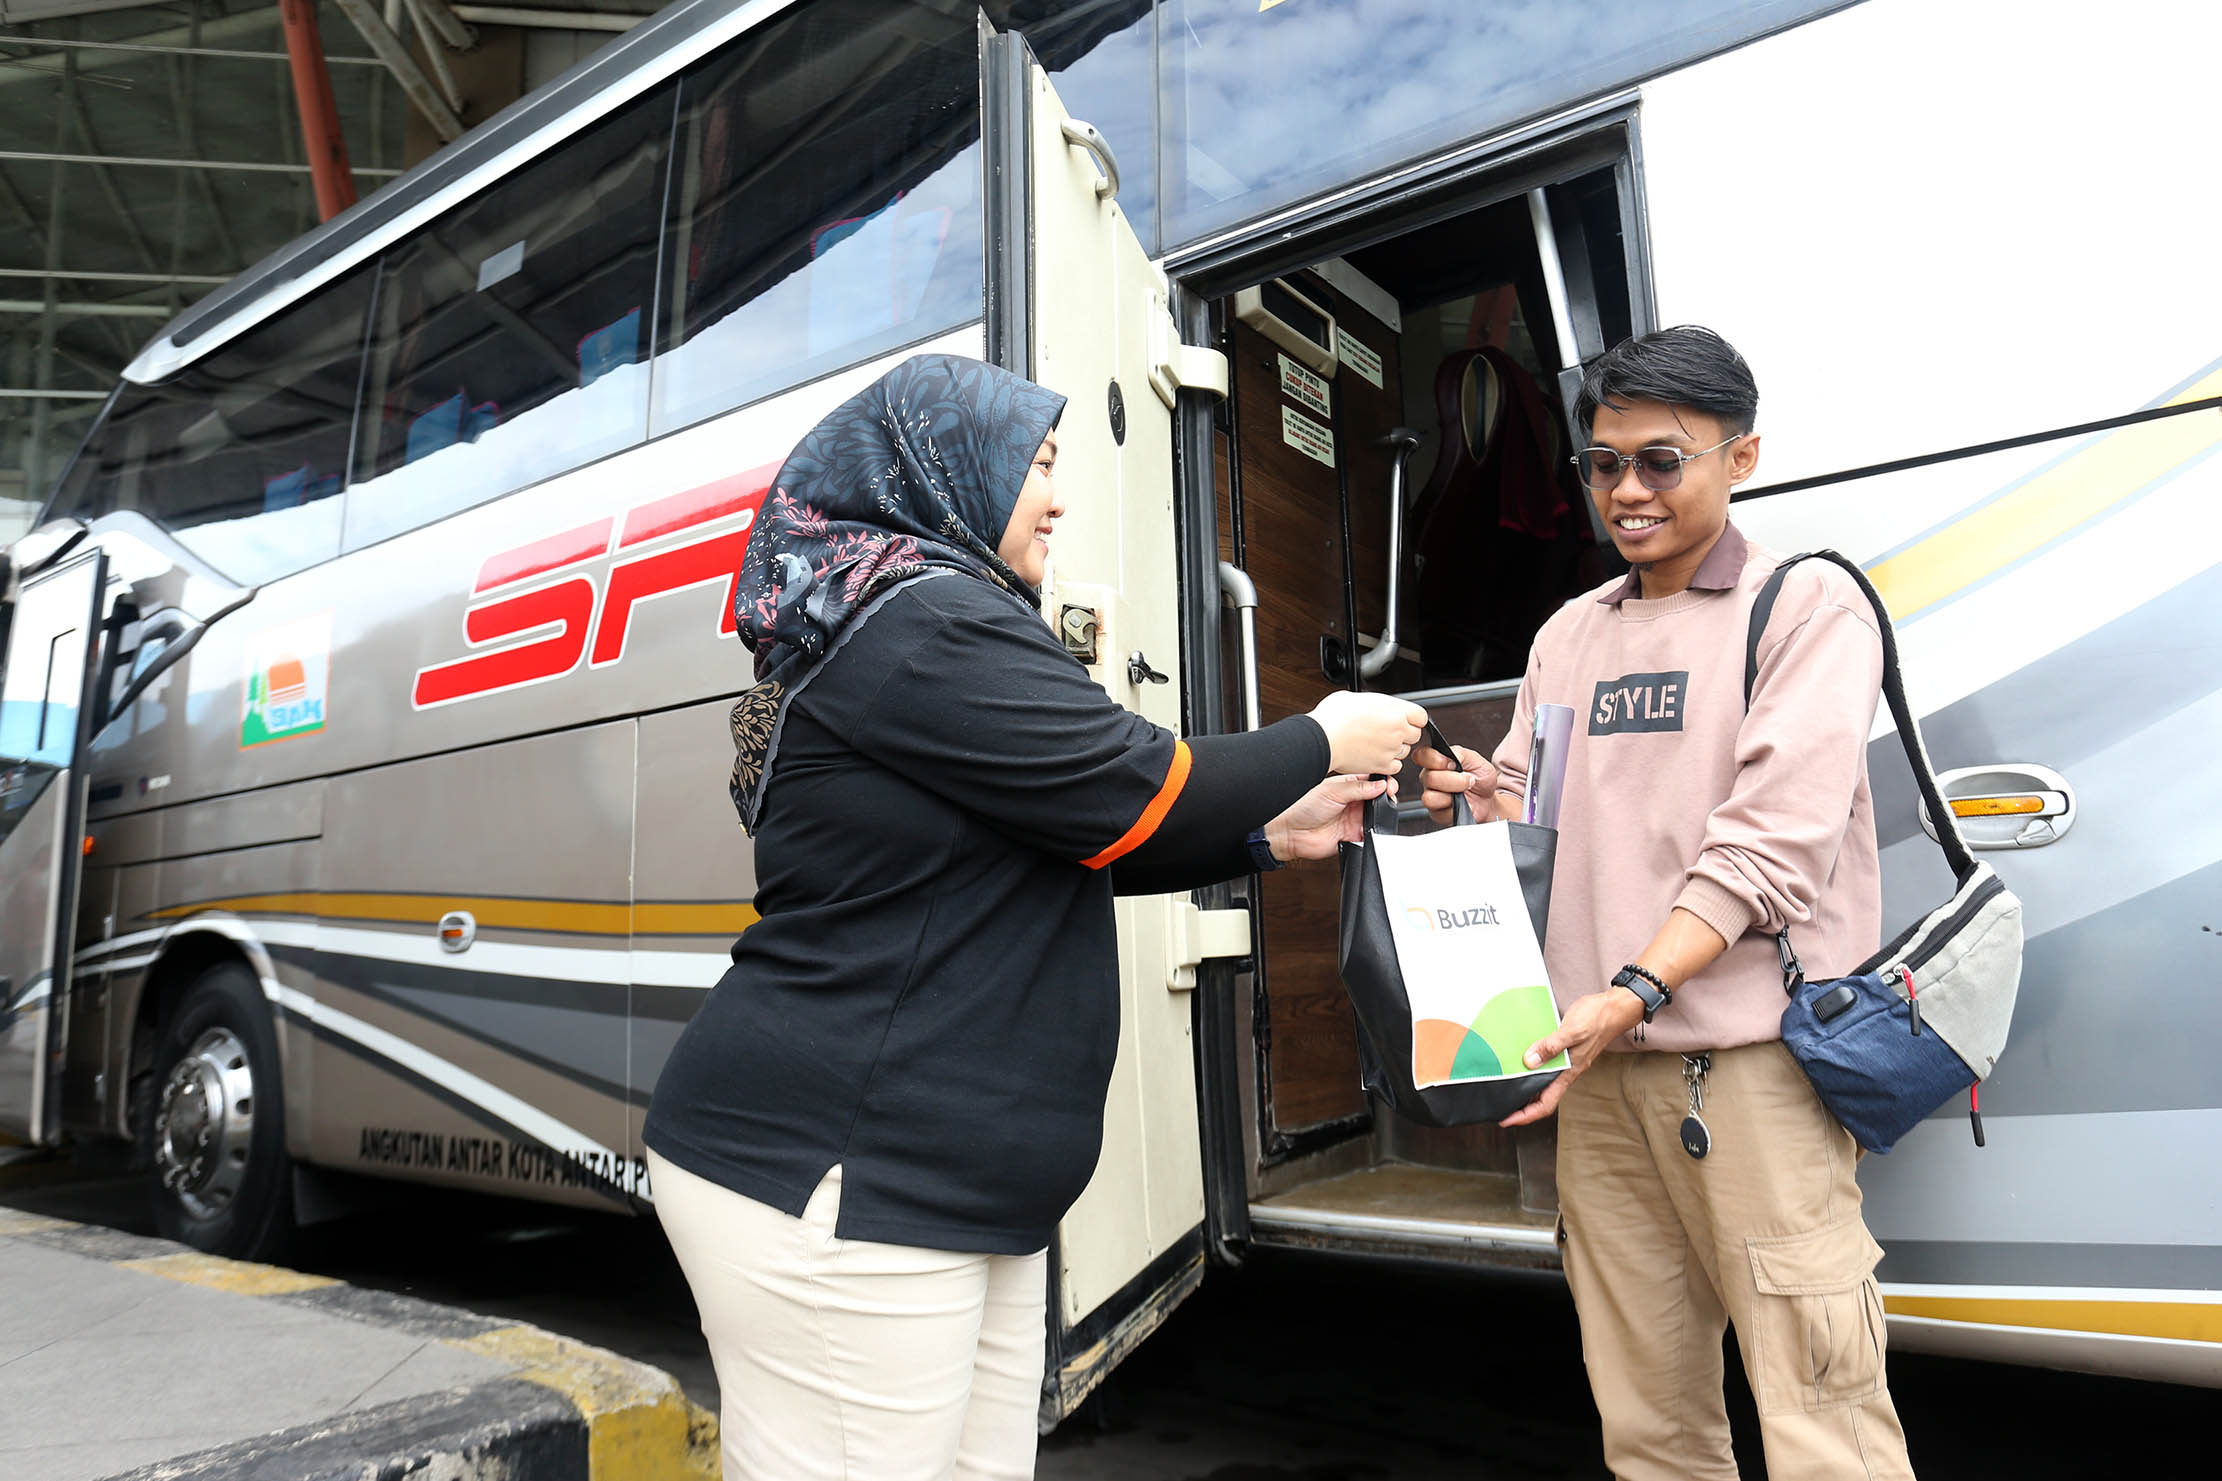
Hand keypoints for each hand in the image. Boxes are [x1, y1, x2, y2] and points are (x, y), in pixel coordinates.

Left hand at [1264, 774, 1390, 861]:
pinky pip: (1371, 833)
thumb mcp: (1333, 791)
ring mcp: (1353, 818)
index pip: (1371, 779)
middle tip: (1388, 795)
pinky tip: (1371, 825)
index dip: (1382, 780)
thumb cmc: (1303, 807)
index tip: (1388, 783)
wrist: (1291, 832)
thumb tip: (1380, 784)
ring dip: (1382, 812)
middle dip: (1386, 795)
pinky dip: (1375, 830)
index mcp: (1347, 786)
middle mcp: (1352, 801)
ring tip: (1378, 810)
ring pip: (1377, 814)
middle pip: (1378, 797)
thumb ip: (1358, 788)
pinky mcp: (1353, 835)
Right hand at [1309, 691, 1426, 776]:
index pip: (1421, 717)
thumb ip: (1373, 704)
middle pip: (1414, 735)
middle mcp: (1398, 730)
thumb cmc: (1334, 717)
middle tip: (1386, 732)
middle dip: (1403, 734)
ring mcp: (1391, 749)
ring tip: (1375, 744)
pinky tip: (1374, 756)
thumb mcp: (1355, 698)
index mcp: (1395, 710)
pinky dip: (1387, 764)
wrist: (1322, 739)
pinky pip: (1395, 767)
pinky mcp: (1382, 765)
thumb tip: (1372, 707)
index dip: (1412, 719)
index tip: (1405, 720)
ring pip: (1404, 752)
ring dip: (1394, 749)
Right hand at [1416, 744, 1499, 824]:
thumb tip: (1450, 754)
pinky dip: (1456, 809)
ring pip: (1429, 798)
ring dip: (1452, 796)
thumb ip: (1460, 753)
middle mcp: (1429, 778)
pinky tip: (1463, 804)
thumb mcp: (1475, 759)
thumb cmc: (1479, 777)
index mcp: (1434, 761)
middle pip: (1429, 778)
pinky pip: (1440, 814)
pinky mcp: (1436, 814)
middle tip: (1468, 780)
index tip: (1452, 763)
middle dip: (1454, 780)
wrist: (1488, 798)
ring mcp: (1431, 796)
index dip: (1434, 759)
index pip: (1421, 756)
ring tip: (1465, 793)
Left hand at [1499, 986, 1647, 1126]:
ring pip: (1543, 1083)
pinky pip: (1546, 1066)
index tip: (1508, 1120)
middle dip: (1521, 1106)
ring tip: (1506, 1087)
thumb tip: (1529, 1061)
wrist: (1614, 1009)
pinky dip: (1532, 1068)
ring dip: (1525, 1088)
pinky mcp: (1565, 1051)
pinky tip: (1522, 1061)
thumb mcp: (1571, 1031)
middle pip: (1542, 1098)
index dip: (1525, 1115)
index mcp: (1568, 1072)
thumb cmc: (1597, 1020)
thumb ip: (1550, 1047)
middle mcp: (1566, 1071)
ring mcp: (1566, 1062)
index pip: (1545, 1104)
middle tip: (1500, 1107)